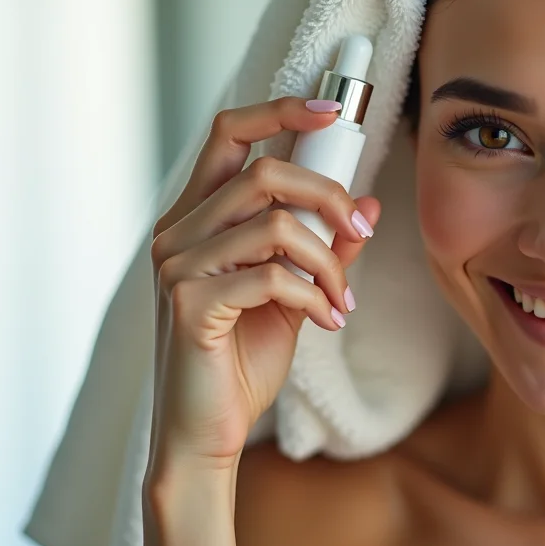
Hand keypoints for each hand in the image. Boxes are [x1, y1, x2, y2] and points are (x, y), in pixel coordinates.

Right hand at [147, 97, 380, 468]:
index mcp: (196, 219)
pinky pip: (273, 275)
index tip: (334, 110)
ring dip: (330, 261)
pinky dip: (316, 296)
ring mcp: (177, 267)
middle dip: (328, 194)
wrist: (207, 434)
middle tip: (360, 230)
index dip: (280, 110)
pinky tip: (328, 321)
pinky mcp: (189, 304)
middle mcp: (178, 233)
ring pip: (276, 223)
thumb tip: (368, 205)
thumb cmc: (241, 363)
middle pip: (265, 171)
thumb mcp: (295, 294)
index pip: (229, 134)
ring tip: (343, 299)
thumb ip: (324, 249)